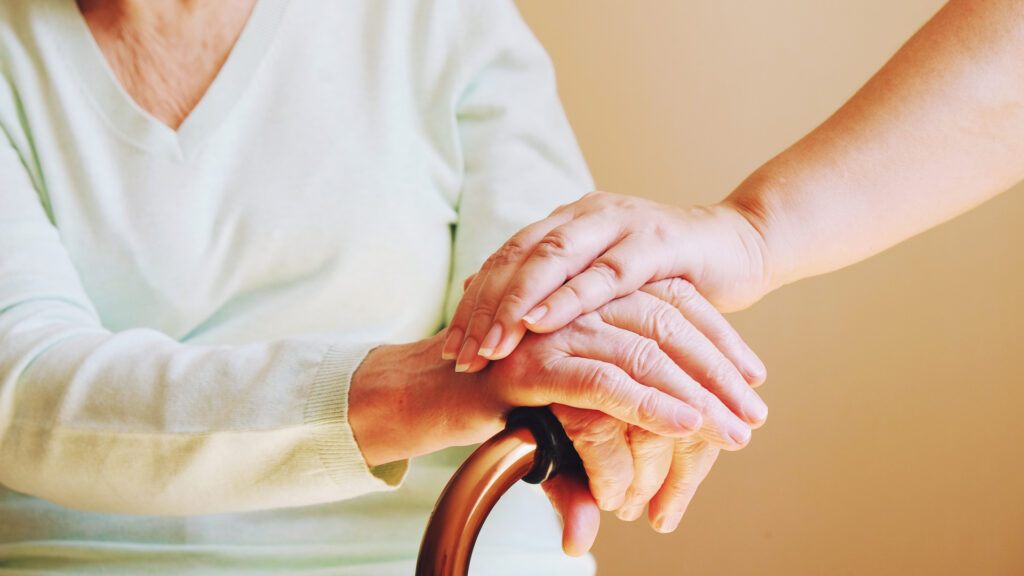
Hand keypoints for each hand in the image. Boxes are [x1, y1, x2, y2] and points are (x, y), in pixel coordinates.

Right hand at [350, 278, 764, 554]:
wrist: (426, 394)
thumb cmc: (500, 396)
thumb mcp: (571, 399)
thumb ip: (614, 409)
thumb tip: (654, 440)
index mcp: (592, 293)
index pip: (673, 303)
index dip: (719, 340)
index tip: (753, 378)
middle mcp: (578, 300)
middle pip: (669, 322)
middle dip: (719, 370)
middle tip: (755, 413)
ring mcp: (556, 327)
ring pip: (646, 350)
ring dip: (699, 392)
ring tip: (736, 430)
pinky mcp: (535, 364)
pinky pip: (606, 382)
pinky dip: (652, 404)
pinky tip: (686, 425)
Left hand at [441, 191, 770, 376]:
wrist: (739, 246)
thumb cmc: (666, 277)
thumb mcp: (604, 285)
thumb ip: (559, 293)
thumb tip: (498, 319)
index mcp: (567, 222)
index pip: (506, 259)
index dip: (474, 303)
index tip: (450, 348)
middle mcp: (585, 214)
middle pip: (518, 256)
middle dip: (484, 308)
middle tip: (460, 355)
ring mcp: (620, 223)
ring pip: (552, 259)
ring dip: (516, 305)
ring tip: (490, 346)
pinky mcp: (657, 242)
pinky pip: (605, 272)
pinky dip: (570, 297)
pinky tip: (541, 322)